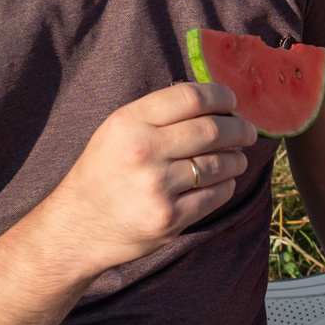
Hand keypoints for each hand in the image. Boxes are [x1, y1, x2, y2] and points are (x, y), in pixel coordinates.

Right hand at [33, 82, 256, 278]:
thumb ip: (156, 115)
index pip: (190, 97)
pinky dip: (226, 186)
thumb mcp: (116, 132)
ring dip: (237, 160)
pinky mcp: (169, 217)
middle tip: (247, 132)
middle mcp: (143, 151)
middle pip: (213, 130)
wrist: (76, 227)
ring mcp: (157, 186)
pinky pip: (216, 195)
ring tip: (237, 159)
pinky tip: (223, 182)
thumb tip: (212, 101)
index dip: (221, 97)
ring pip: (220, 164)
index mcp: (129, 123)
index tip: (232, 102)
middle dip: (239, 129)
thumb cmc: (102, 174)